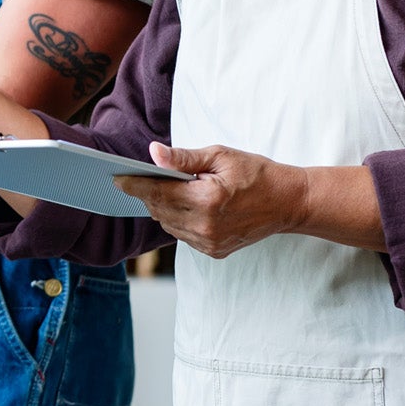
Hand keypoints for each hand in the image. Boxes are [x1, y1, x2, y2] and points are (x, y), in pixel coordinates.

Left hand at [115, 143, 311, 258]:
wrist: (288, 202)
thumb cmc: (256, 174)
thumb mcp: (221, 156)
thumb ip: (184, 158)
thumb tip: (153, 153)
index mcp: (206, 200)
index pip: (158, 193)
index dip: (134, 184)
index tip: (116, 177)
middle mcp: (205, 227)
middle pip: (159, 210)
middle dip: (147, 194)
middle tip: (138, 177)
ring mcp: (210, 243)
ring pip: (168, 225)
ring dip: (162, 207)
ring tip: (165, 189)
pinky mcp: (214, 251)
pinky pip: (183, 235)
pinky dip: (178, 220)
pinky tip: (186, 205)